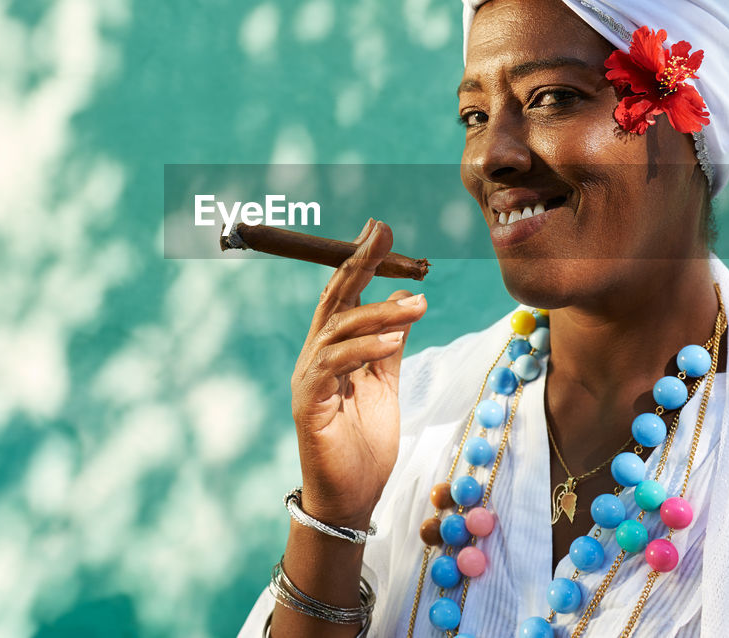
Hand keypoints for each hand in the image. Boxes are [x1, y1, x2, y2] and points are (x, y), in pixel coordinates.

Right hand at [290, 219, 427, 529]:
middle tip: (382, 233)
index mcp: (333, 350)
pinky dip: (363, 348)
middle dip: (357, 264)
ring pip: (338, 328)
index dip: (360, 261)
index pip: (344, 295)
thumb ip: (390, 344)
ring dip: (379, 313)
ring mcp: (309, 378)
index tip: (380, 229)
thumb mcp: (386, 386)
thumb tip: (407, 299)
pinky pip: (333, 365)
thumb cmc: (364, 445)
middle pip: (333, 300)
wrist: (351, 499)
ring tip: (419, 306)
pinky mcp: (309, 403)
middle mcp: (315, 357)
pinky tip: (392, 340)